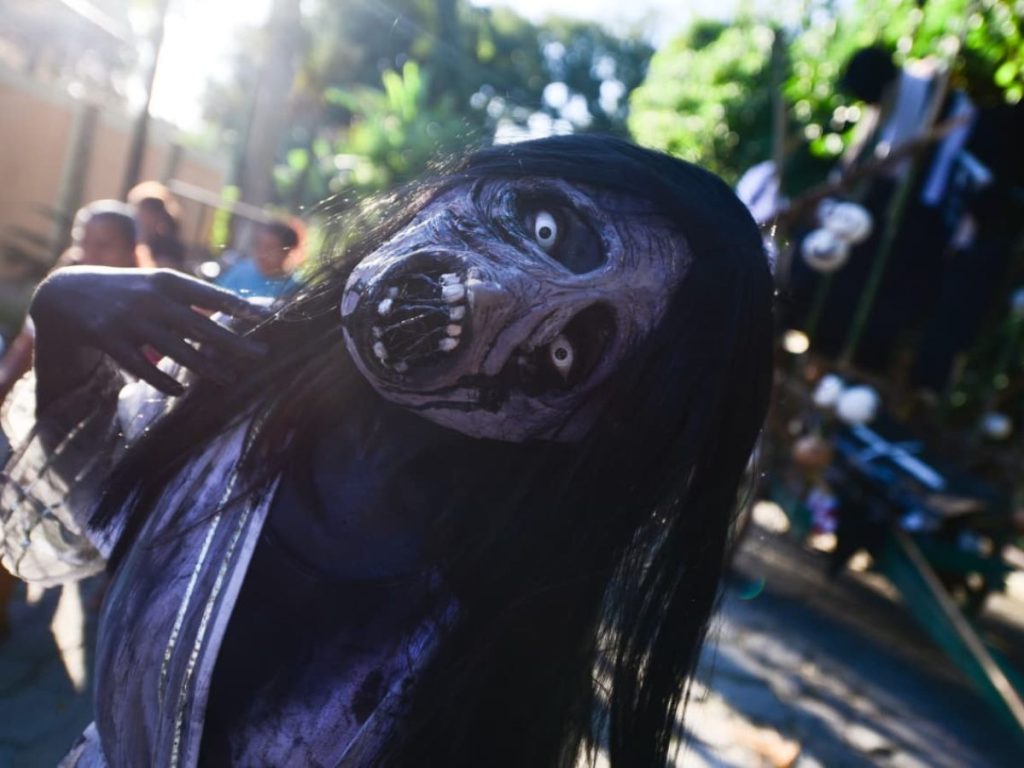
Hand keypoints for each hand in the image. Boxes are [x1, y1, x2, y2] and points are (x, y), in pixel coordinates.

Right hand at [31, 267, 269, 398]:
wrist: (69, 293)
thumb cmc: (131, 291)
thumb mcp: (159, 284)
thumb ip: (195, 297)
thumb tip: (246, 309)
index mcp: (167, 281)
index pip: (209, 294)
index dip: (238, 306)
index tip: (267, 318)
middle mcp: (150, 299)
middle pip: (198, 325)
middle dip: (232, 342)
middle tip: (261, 355)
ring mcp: (128, 320)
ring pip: (174, 350)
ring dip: (205, 366)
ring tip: (229, 379)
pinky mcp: (109, 341)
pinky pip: (141, 367)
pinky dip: (162, 381)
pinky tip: (181, 392)